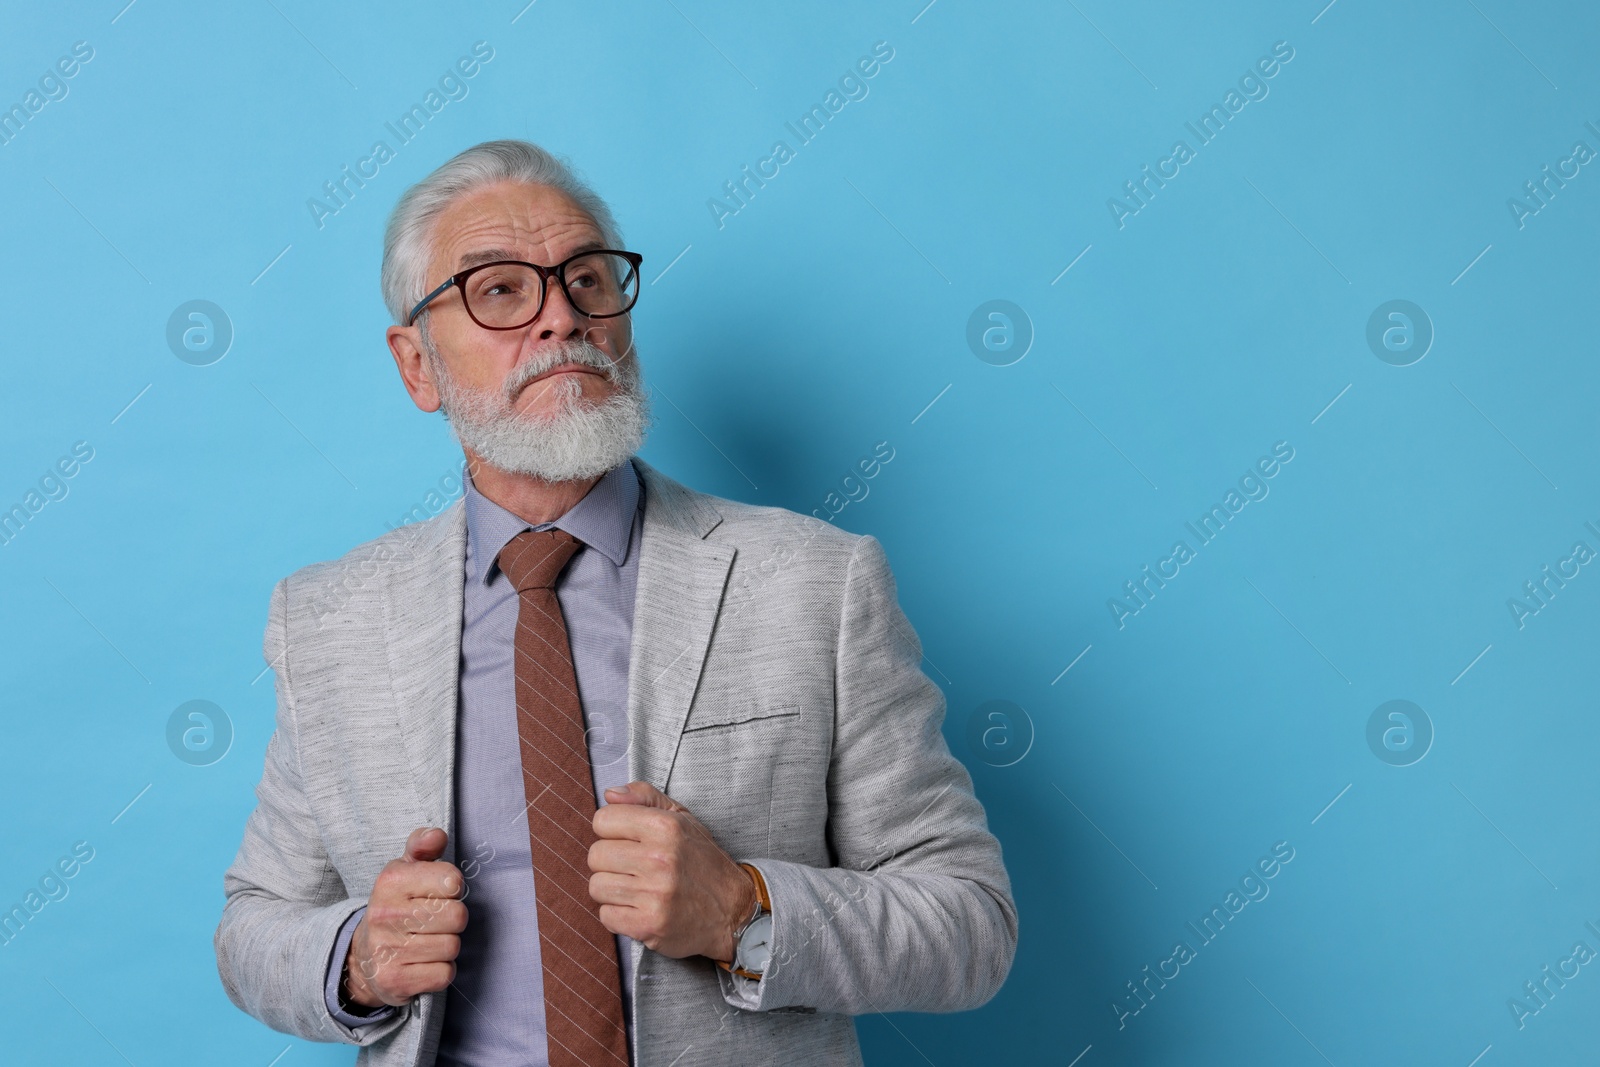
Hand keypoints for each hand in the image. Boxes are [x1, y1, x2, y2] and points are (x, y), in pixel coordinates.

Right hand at [343, 827, 466, 1007]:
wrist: (364, 957)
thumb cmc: (397, 906)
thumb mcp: (406, 870)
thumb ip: (423, 846)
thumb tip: (436, 835)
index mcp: (390, 880)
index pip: (453, 881)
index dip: (453, 889)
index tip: (438, 894)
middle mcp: (384, 914)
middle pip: (457, 916)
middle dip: (452, 920)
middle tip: (433, 922)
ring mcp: (387, 951)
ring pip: (452, 946)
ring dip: (446, 946)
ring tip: (426, 942)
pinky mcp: (394, 982)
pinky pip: (444, 974)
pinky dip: (440, 971)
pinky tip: (423, 964)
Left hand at [588, 781, 756, 962]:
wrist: (733, 911)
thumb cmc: (703, 862)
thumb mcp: (682, 818)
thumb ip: (645, 797)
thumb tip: (610, 794)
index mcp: (665, 827)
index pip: (603, 820)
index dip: (611, 830)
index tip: (626, 840)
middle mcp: (659, 858)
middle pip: (595, 855)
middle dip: (610, 861)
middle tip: (632, 867)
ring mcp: (653, 894)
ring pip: (596, 886)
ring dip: (612, 889)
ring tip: (635, 888)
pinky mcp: (648, 925)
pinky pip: (606, 916)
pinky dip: (617, 915)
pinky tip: (638, 908)